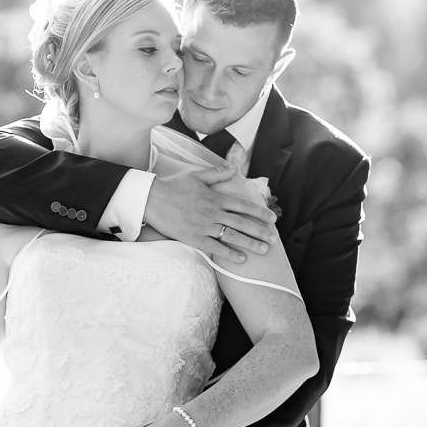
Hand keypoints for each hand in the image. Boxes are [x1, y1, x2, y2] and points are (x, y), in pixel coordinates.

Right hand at [144, 168, 276, 263]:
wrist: (152, 199)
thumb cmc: (173, 186)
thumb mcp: (196, 175)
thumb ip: (217, 173)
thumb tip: (234, 168)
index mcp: (215, 197)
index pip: (243, 206)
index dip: (260, 213)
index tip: (272, 219)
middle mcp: (213, 212)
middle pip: (242, 223)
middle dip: (261, 231)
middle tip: (274, 239)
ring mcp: (204, 225)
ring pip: (233, 236)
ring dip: (251, 243)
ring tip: (264, 250)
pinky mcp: (194, 237)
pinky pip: (215, 248)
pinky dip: (229, 253)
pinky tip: (241, 259)